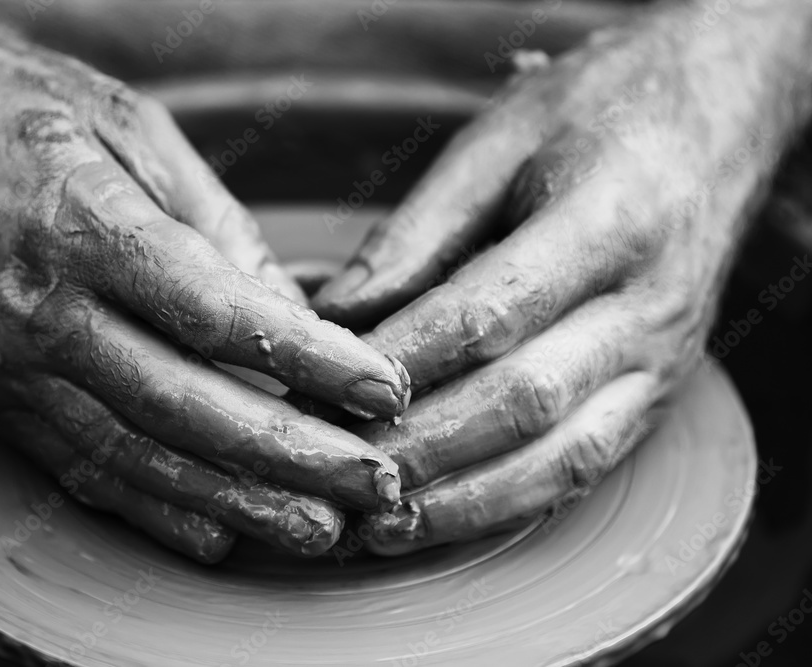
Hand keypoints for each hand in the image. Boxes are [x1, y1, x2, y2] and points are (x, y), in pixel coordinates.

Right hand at [0, 4, 408, 561]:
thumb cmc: (2, 105)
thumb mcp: (128, 129)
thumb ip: (214, 225)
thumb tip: (290, 315)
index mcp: (83, 228)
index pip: (220, 319)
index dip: (312, 364)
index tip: (382, 389)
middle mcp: (41, 314)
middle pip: (188, 408)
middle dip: (293, 455)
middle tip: (374, 483)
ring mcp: (7, 367)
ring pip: (138, 457)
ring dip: (235, 503)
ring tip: (318, 529)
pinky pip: (78, 468)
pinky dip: (152, 510)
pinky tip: (217, 536)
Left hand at [313, 5, 804, 553]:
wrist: (714, 120)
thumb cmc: (595, 116)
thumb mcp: (497, 141)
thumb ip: (417, 231)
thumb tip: (334, 315)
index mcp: (611, 221)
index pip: (492, 310)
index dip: (404, 360)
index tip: (326, 391)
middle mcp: (648, 306)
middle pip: (525, 398)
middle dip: (423, 446)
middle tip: (337, 470)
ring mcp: (661, 362)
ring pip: (561, 456)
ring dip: (464, 501)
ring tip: (379, 527)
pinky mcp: (657, 396)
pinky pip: (585, 467)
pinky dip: (509, 503)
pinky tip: (443, 520)